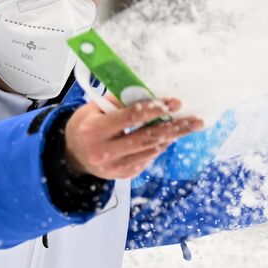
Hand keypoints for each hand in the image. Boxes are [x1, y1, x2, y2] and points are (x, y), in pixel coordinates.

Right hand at [64, 95, 204, 179]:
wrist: (72, 156)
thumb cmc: (85, 126)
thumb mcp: (94, 109)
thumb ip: (119, 102)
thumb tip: (147, 92)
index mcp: (94, 130)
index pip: (130, 117)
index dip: (154, 108)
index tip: (174, 103)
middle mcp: (105, 152)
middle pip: (147, 138)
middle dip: (174, 127)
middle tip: (196, 121)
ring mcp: (115, 167)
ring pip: (151, 150)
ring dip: (172, 137)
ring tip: (189, 126)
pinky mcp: (123, 175)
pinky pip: (147, 159)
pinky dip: (160, 146)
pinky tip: (170, 137)